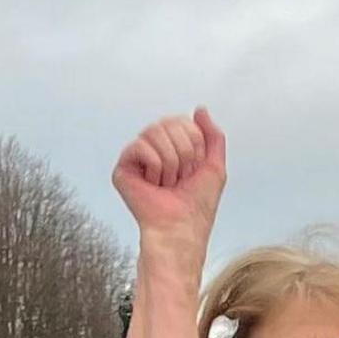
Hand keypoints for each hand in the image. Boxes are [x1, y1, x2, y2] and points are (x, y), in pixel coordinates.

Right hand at [113, 109, 225, 240]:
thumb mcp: (215, 166)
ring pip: (154, 131)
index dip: (194, 143)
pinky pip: (140, 145)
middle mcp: (155, 150)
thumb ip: (213, 136)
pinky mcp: (123, 168)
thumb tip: (200, 110)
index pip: (182, 121)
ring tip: (167, 182)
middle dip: (184, 151)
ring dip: (170, 161)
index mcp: (174, 148)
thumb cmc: (197, 207)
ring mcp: (138, 158)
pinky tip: (153, 183)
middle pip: (168, 122)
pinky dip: (155, 165)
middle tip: (181, 177)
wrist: (181, 228)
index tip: (194, 169)